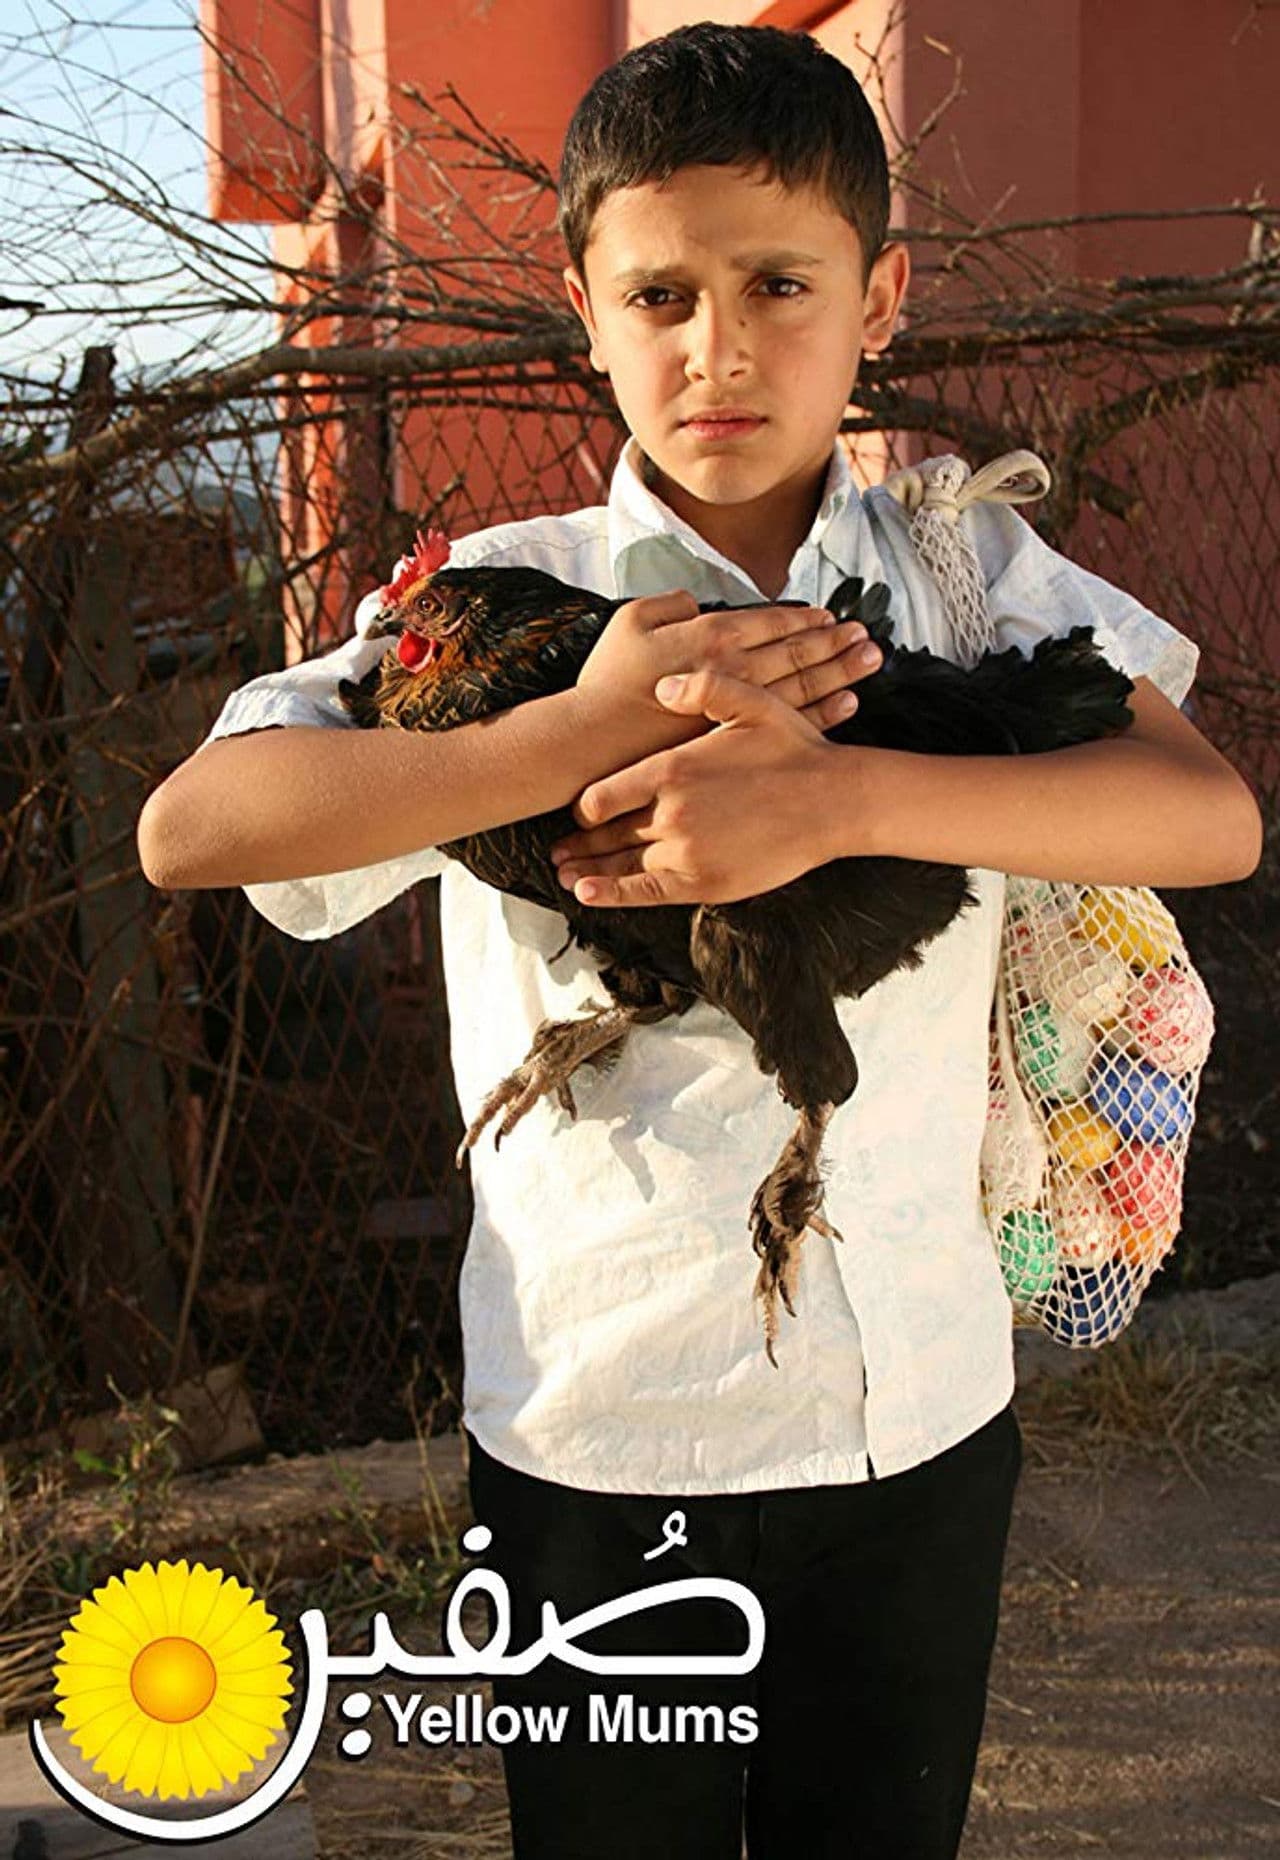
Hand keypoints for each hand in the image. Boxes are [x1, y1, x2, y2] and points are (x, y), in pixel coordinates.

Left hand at [550, 669, 873, 906]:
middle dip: (578, 841)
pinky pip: (643, 891)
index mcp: (672, 769)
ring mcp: (685, 852)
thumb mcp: (752, 703)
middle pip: (606, 831)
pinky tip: (586, 893)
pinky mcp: (703, 883)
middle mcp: (670, 813)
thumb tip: (660, 688)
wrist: (836, 802)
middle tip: (555, 849)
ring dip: (587, 869)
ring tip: (565, 873)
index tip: (580, 809)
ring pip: (619, 863)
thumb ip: (701, 690)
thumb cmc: (796, 751)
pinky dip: (610, 893)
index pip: (603, 793)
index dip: (585, 804)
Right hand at [575, 588, 881, 758]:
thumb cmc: (608, 683)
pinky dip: (824, 712)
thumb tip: (697, 603)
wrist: (595, 745)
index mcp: (710, 636)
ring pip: (804, 686)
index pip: (770, 622)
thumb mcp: (630, 622)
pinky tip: (848, 704)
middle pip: (797, 652)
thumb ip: (670, 604)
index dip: (802, 617)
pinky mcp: (740, 742)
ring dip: (840, 671)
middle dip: (835, 642)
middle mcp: (735, 670)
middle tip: (867, 635)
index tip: (829, 614)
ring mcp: (741, 710)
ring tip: (869, 661)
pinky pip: (792, 723)